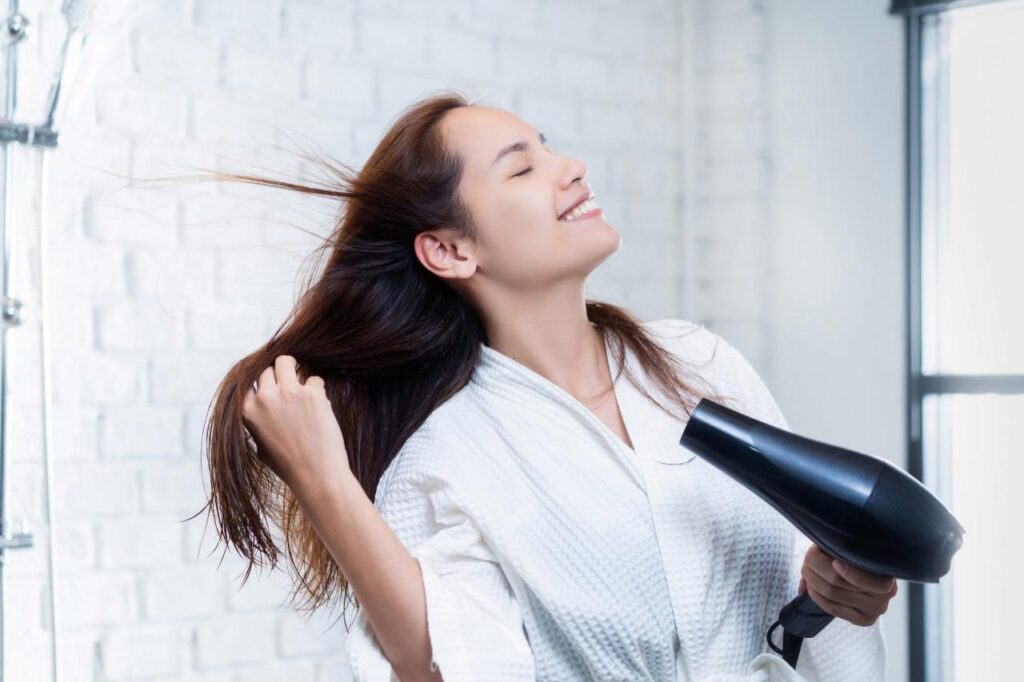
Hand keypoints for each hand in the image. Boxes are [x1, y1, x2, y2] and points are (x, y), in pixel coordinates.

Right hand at [241, 354, 349, 490]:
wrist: (317, 476)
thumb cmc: (289, 465)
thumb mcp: (260, 445)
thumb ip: (258, 421)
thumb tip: (261, 402)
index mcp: (247, 410)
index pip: (248, 381)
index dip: (261, 384)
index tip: (270, 388)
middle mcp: (265, 398)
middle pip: (267, 369)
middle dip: (278, 377)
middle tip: (289, 389)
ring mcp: (289, 393)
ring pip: (286, 361)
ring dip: (294, 369)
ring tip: (302, 385)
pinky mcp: (312, 394)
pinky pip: (315, 379)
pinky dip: (318, 390)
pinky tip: (319, 407)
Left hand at [799, 544, 897, 626]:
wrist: (868, 575)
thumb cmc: (857, 555)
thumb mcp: (852, 547)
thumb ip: (837, 549)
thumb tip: (811, 557)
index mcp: (887, 571)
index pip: (862, 577)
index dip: (846, 571)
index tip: (834, 561)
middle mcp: (887, 593)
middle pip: (837, 581)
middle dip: (815, 567)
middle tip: (808, 559)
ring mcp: (876, 609)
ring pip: (832, 594)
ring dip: (812, 581)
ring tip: (807, 571)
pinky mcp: (865, 620)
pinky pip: (833, 609)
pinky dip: (817, 597)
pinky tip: (812, 588)